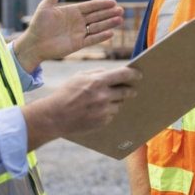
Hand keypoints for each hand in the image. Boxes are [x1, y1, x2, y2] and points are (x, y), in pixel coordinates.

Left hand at [13, 0, 123, 70]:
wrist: (34, 43)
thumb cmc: (38, 24)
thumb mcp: (46, 6)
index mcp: (73, 11)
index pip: (91, 6)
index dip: (102, 4)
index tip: (113, 2)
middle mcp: (78, 21)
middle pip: (97, 16)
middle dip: (109, 13)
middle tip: (121, 10)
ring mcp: (79, 33)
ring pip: (97, 27)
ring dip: (108, 24)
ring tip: (120, 20)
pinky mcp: (78, 44)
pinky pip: (92, 40)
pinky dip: (101, 37)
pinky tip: (111, 33)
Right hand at [22, 66, 142, 149]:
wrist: (55, 116)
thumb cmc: (67, 93)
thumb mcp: (79, 77)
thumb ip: (97, 72)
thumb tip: (113, 73)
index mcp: (98, 81)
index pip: (124, 75)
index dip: (134, 74)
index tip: (139, 75)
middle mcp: (103, 96)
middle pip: (126, 91)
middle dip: (130, 90)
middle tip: (132, 90)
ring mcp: (104, 110)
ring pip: (120, 104)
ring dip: (117, 101)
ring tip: (105, 101)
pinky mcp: (102, 121)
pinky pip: (112, 114)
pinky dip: (108, 111)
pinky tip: (97, 110)